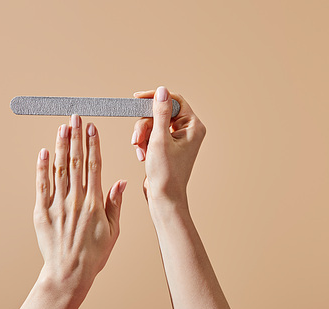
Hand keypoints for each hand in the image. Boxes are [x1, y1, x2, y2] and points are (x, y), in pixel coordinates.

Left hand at [35, 114, 126, 291]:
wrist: (69, 273)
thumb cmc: (93, 254)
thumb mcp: (113, 231)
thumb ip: (115, 204)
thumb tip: (121, 182)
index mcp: (94, 203)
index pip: (94, 166)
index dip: (93, 144)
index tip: (92, 128)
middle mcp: (76, 200)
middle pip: (76, 161)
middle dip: (76, 136)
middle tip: (76, 117)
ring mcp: (57, 205)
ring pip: (59, 169)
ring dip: (60, 146)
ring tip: (62, 127)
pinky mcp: (42, 212)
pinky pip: (41, 185)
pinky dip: (42, 168)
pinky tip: (44, 152)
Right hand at [131, 86, 205, 202]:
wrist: (164, 197)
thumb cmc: (166, 174)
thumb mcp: (159, 140)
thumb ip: (160, 113)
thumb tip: (162, 91)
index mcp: (192, 127)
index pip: (174, 101)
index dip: (154, 98)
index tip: (137, 98)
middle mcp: (187, 131)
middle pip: (160, 113)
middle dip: (145, 126)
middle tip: (136, 139)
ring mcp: (177, 139)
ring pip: (153, 124)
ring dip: (142, 136)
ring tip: (140, 151)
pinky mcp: (167, 146)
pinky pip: (151, 135)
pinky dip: (144, 143)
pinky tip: (142, 155)